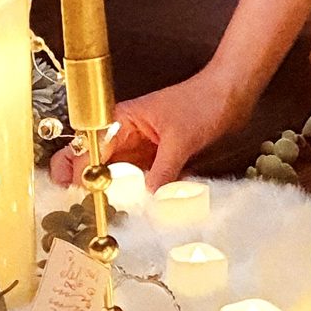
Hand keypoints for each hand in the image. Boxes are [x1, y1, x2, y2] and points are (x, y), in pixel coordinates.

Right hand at [49, 69, 239, 192]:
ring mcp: (140, 149)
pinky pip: (139, 181)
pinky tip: (135, 211)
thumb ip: (164, 169)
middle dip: (85, 183)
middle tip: (84, 208)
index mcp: (121, 119)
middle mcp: (125, 135)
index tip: (81, 193)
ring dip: (110, 193)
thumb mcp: (181, 138)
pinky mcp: (156, 161)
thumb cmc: (203, 101)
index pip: (89, 147)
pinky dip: (136, 195)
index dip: (80, 170)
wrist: (230, 95)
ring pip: (114, 175)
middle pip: (93, 161)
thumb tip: (149, 198)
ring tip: (107, 215)